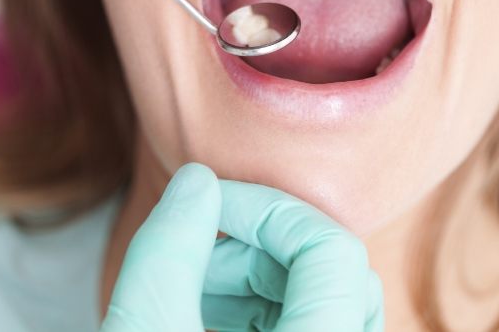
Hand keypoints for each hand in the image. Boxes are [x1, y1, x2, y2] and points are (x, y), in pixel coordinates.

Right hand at [100, 163, 383, 330]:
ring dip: (257, 272)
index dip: (265, 210)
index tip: (207, 206)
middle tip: (194, 252)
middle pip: (330, 267)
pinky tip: (209, 315)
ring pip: (323, 294)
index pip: (331, 249)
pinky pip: (311, 321)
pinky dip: (262, 305)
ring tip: (195, 287)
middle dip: (256, 242)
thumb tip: (196, 182)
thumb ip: (168, 251)